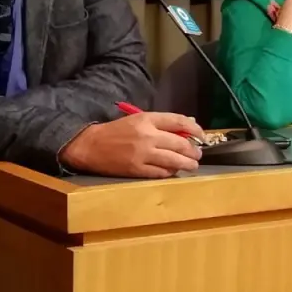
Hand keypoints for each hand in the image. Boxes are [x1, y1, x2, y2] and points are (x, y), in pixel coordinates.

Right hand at [58, 112, 204, 177]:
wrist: (89, 145)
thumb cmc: (115, 131)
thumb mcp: (138, 120)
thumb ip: (161, 123)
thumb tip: (187, 127)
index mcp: (147, 119)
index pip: (179, 122)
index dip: (195, 129)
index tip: (202, 136)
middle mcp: (147, 136)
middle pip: (180, 143)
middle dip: (193, 151)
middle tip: (197, 155)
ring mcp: (142, 154)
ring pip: (174, 160)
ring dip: (187, 164)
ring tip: (192, 165)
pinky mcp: (136, 169)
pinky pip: (160, 173)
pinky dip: (170, 172)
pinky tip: (173, 171)